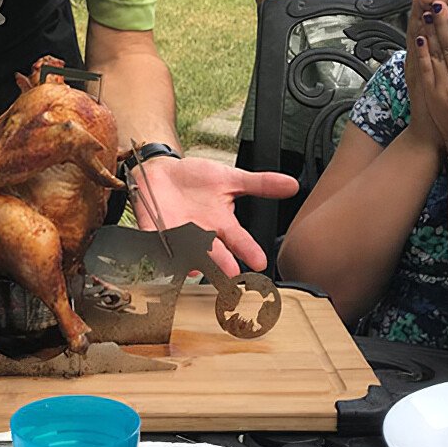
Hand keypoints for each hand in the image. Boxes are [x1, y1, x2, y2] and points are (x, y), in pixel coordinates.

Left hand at [130, 156, 298, 274]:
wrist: (162, 171)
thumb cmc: (196, 180)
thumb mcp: (229, 178)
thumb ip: (259, 184)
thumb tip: (292, 185)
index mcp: (221, 224)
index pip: (239, 240)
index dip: (249, 250)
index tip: (260, 262)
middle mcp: (201, 234)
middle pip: (214, 252)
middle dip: (222, 263)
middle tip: (230, 274)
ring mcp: (178, 235)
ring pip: (186, 251)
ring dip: (191, 259)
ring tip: (196, 268)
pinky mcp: (155, 231)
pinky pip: (155, 241)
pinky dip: (157, 246)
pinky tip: (160, 254)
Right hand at [403, 0, 442, 148]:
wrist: (427, 132)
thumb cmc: (436, 108)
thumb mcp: (433, 80)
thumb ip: (434, 61)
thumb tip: (435, 41)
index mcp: (421, 59)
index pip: (421, 26)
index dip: (423, 6)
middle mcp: (417, 61)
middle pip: (418, 26)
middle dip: (420, 4)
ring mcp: (418, 69)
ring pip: (417, 38)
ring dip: (419, 17)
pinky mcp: (420, 79)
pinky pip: (419, 57)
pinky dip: (418, 42)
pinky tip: (419, 28)